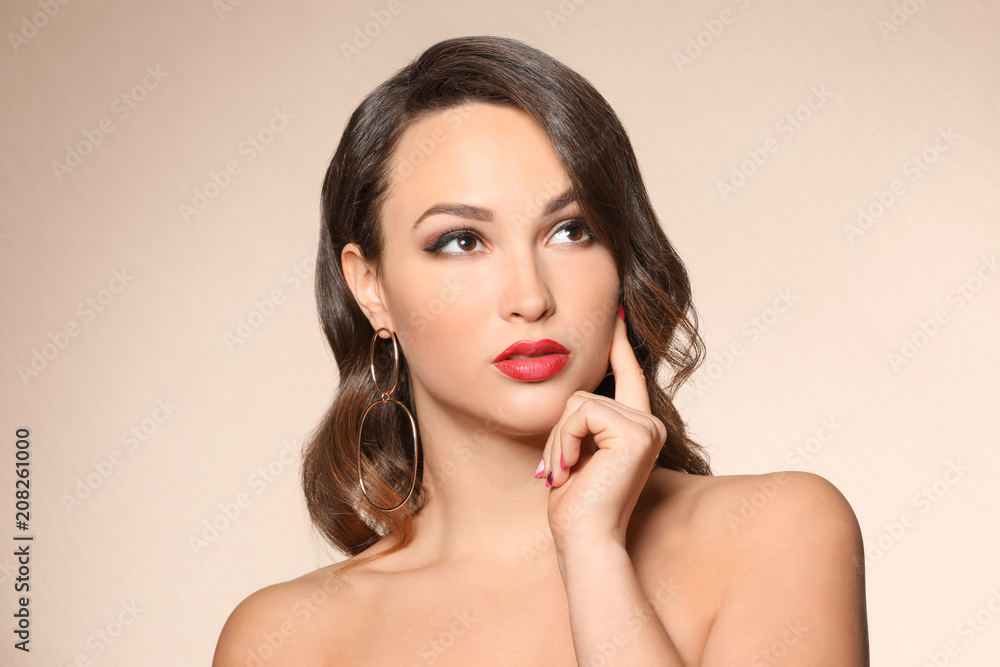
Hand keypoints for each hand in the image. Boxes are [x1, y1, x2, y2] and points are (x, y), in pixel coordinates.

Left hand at [538, 307, 666, 550]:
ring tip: (565, 473)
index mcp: (637, 427)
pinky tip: (572, 470)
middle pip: (585, 393)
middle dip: (560, 431)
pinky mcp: (635, 432)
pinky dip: (565, 441)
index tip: (616, 310)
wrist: (584, 538)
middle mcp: (649, 423)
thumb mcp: (576, 451)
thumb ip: (582, 421)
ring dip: (559, 439)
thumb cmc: (576, 505)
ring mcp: (646, 426)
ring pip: (578, 402)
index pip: (628, 375)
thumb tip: (574, 392)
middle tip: (560, 470)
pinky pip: (580, 413)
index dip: (619, 343)